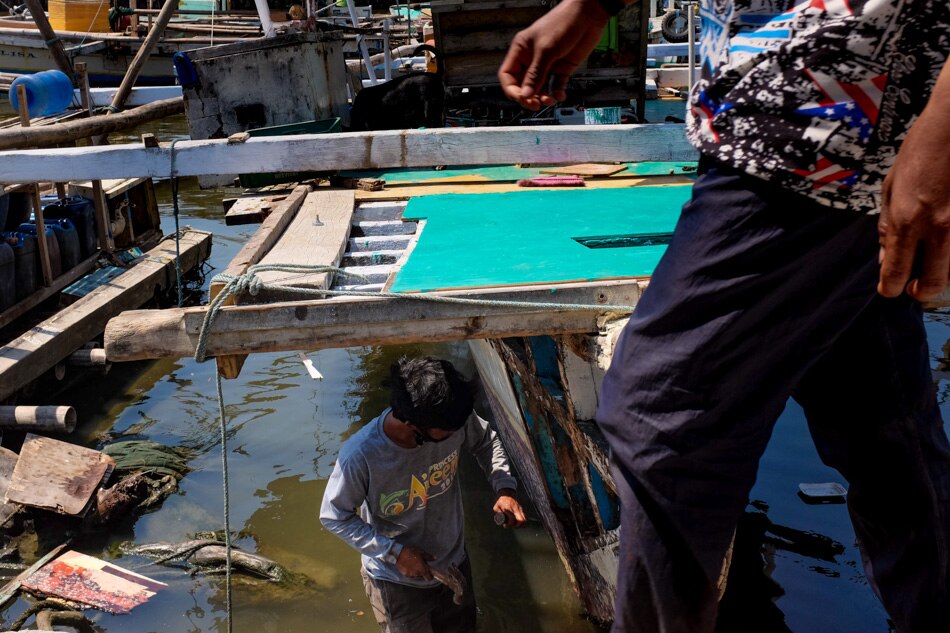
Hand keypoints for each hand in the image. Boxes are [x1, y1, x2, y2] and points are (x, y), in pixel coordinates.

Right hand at [395, 545, 433, 579]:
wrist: (398, 553)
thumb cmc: (411, 552)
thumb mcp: (421, 552)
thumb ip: (428, 556)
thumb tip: (434, 558)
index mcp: (422, 569)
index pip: (429, 578)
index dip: (430, 575)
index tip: (429, 572)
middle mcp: (417, 574)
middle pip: (422, 575)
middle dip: (422, 570)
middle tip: (419, 563)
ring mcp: (411, 574)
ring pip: (416, 574)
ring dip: (416, 570)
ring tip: (413, 563)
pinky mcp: (405, 574)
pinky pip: (410, 573)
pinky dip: (410, 570)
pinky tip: (408, 564)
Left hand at [492, 489, 526, 527]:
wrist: (507, 492)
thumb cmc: (501, 499)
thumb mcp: (496, 506)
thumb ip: (498, 513)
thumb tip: (500, 520)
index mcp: (509, 508)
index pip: (512, 519)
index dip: (509, 524)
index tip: (505, 525)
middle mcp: (516, 508)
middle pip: (521, 520)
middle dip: (517, 526)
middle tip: (512, 525)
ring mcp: (520, 508)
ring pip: (525, 519)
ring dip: (521, 524)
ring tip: (515, 524)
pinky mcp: (522, 508)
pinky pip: (525, 516)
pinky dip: (523, 521)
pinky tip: (518, 522)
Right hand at [498, 0, 611, 110]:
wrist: (588, 15)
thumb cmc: (563, 22)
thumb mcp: (546, 50)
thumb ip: (535, 74)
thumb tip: (526, 95)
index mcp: (521, 50)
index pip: (508, 75)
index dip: (512, 90)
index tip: (522, 98)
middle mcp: (532, 59)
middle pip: (523, 86)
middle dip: (529, 97)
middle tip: (536, 104)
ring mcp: (547, 65)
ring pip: (539, 89)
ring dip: (544, 97)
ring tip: (551, 99)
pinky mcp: (561, 69)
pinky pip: (555, 86)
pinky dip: (557, 93)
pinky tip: (560, 95)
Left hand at [878, 78, 949, 300]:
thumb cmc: (922, 149)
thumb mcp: (891, 186)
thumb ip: (887, 225)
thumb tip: (884, 256)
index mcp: (908, 220)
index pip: (895, 273)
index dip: (890, 287)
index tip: (889, 288)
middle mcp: (938, 228)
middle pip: (933, 283)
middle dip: (920, 291)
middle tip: (914, 287)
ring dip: (940, 272)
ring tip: (929, 263)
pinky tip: (943, 239)